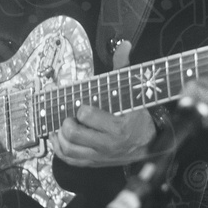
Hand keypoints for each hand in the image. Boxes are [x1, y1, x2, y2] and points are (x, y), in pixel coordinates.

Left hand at [50, 37, 155, 167]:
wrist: (148, 144)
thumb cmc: (137, 116)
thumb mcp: (134, 93)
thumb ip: (124, 69)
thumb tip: (124, 45)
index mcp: (118, 127)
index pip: (87, 116)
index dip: (80, 108)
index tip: (81, 104)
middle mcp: (107, 144)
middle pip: (73, 134)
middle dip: (66, 121)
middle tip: (69, 114)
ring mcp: (98, 156)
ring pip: (68, 148)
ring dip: (59, 135)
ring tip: (62, 124)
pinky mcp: (93, 162)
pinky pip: (69, 159)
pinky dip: (59, 148)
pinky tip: (59, 136)